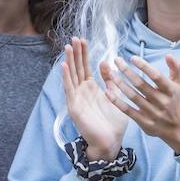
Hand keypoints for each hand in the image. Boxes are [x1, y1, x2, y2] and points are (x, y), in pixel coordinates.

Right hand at [60, 38, 128, 160]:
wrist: (110, 142)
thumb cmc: (113, 122)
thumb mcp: (115, 95)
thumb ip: (110, 80)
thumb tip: (105, 62)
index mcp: (91, 89)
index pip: (85, 67)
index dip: (83, 54)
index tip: (82, 40)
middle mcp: (81, 92)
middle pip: (77, 69)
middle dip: (75, 54)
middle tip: (74, 38)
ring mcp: (76, 99)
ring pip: (71, 76)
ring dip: (69, 61)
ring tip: (67, 47)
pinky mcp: (74, 107)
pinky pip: (69, 90)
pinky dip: (66, 77)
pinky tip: (64, 66)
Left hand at [100, 53, 179, 152]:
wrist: (177, 128)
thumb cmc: (174, 101)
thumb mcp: (178, 84)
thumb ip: (175, 68)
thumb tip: (168, 54)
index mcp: (170, 90)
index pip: (156, 76)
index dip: (144, 66)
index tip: (132, 58)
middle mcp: (162, 101)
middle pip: (141, 84)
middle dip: (127, 71)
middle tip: (116, 60)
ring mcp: (152, 112)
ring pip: (133, 96)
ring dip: (120, 84)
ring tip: (110, 73)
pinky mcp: (144, 122)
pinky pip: (128, 110)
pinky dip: (117, 102)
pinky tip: (108, 92)